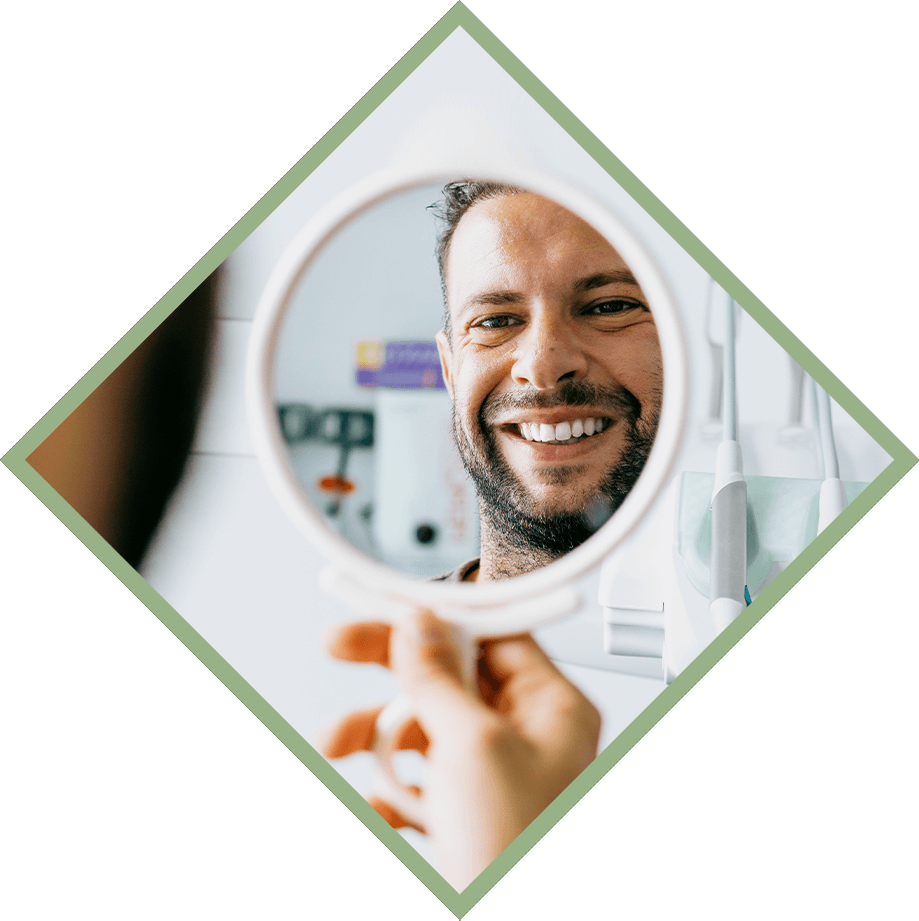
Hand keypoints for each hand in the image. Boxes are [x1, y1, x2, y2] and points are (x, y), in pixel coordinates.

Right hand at [318, 610, 600, 889]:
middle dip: (390, 669)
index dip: (439, 615)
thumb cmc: (514, 848)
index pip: (492, 634)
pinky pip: (418, 782)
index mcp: (551, 709)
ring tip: (336, 743)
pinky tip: (380, 808)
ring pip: (423, 728)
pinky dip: (389, 791)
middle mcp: (525, 736)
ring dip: (374, 735)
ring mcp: (492, 777)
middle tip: (340, 643)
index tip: (392, 600)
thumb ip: (440, 678)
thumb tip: (420, 624)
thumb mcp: (473, 746)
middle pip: (449, 675)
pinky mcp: (464, 814)